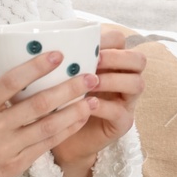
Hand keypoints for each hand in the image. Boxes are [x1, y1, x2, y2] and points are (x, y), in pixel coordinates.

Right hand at [0, 49, 98, 176]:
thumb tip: (13, 55)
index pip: (10, 82)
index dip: (36, 67)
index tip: (58, 54)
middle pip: (38, 104)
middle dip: (68, 88)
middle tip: (90, 75)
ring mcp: (5, 148)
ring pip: (47, 127)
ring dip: (74, 111)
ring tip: (93, 98)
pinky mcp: (15, 166)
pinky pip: (46, 145)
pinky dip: (66, 130)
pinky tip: (81, 118)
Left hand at [51, 26, 146, 171]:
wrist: (58, 138)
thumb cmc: (56, 101)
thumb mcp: (59, 76)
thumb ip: (60, 60)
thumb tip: (37, 40)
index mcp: (111, 62)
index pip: (122, 41)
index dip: (108, 39)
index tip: (87, 41)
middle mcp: (125, 78)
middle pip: (139, 60)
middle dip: (118, 58)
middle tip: (95, 61)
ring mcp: (127, 101)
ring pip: (136, 84)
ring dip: (113, 80)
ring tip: (90, 83)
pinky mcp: (123, 122)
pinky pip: (120, 111)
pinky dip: (103, 106)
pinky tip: (87, 105)